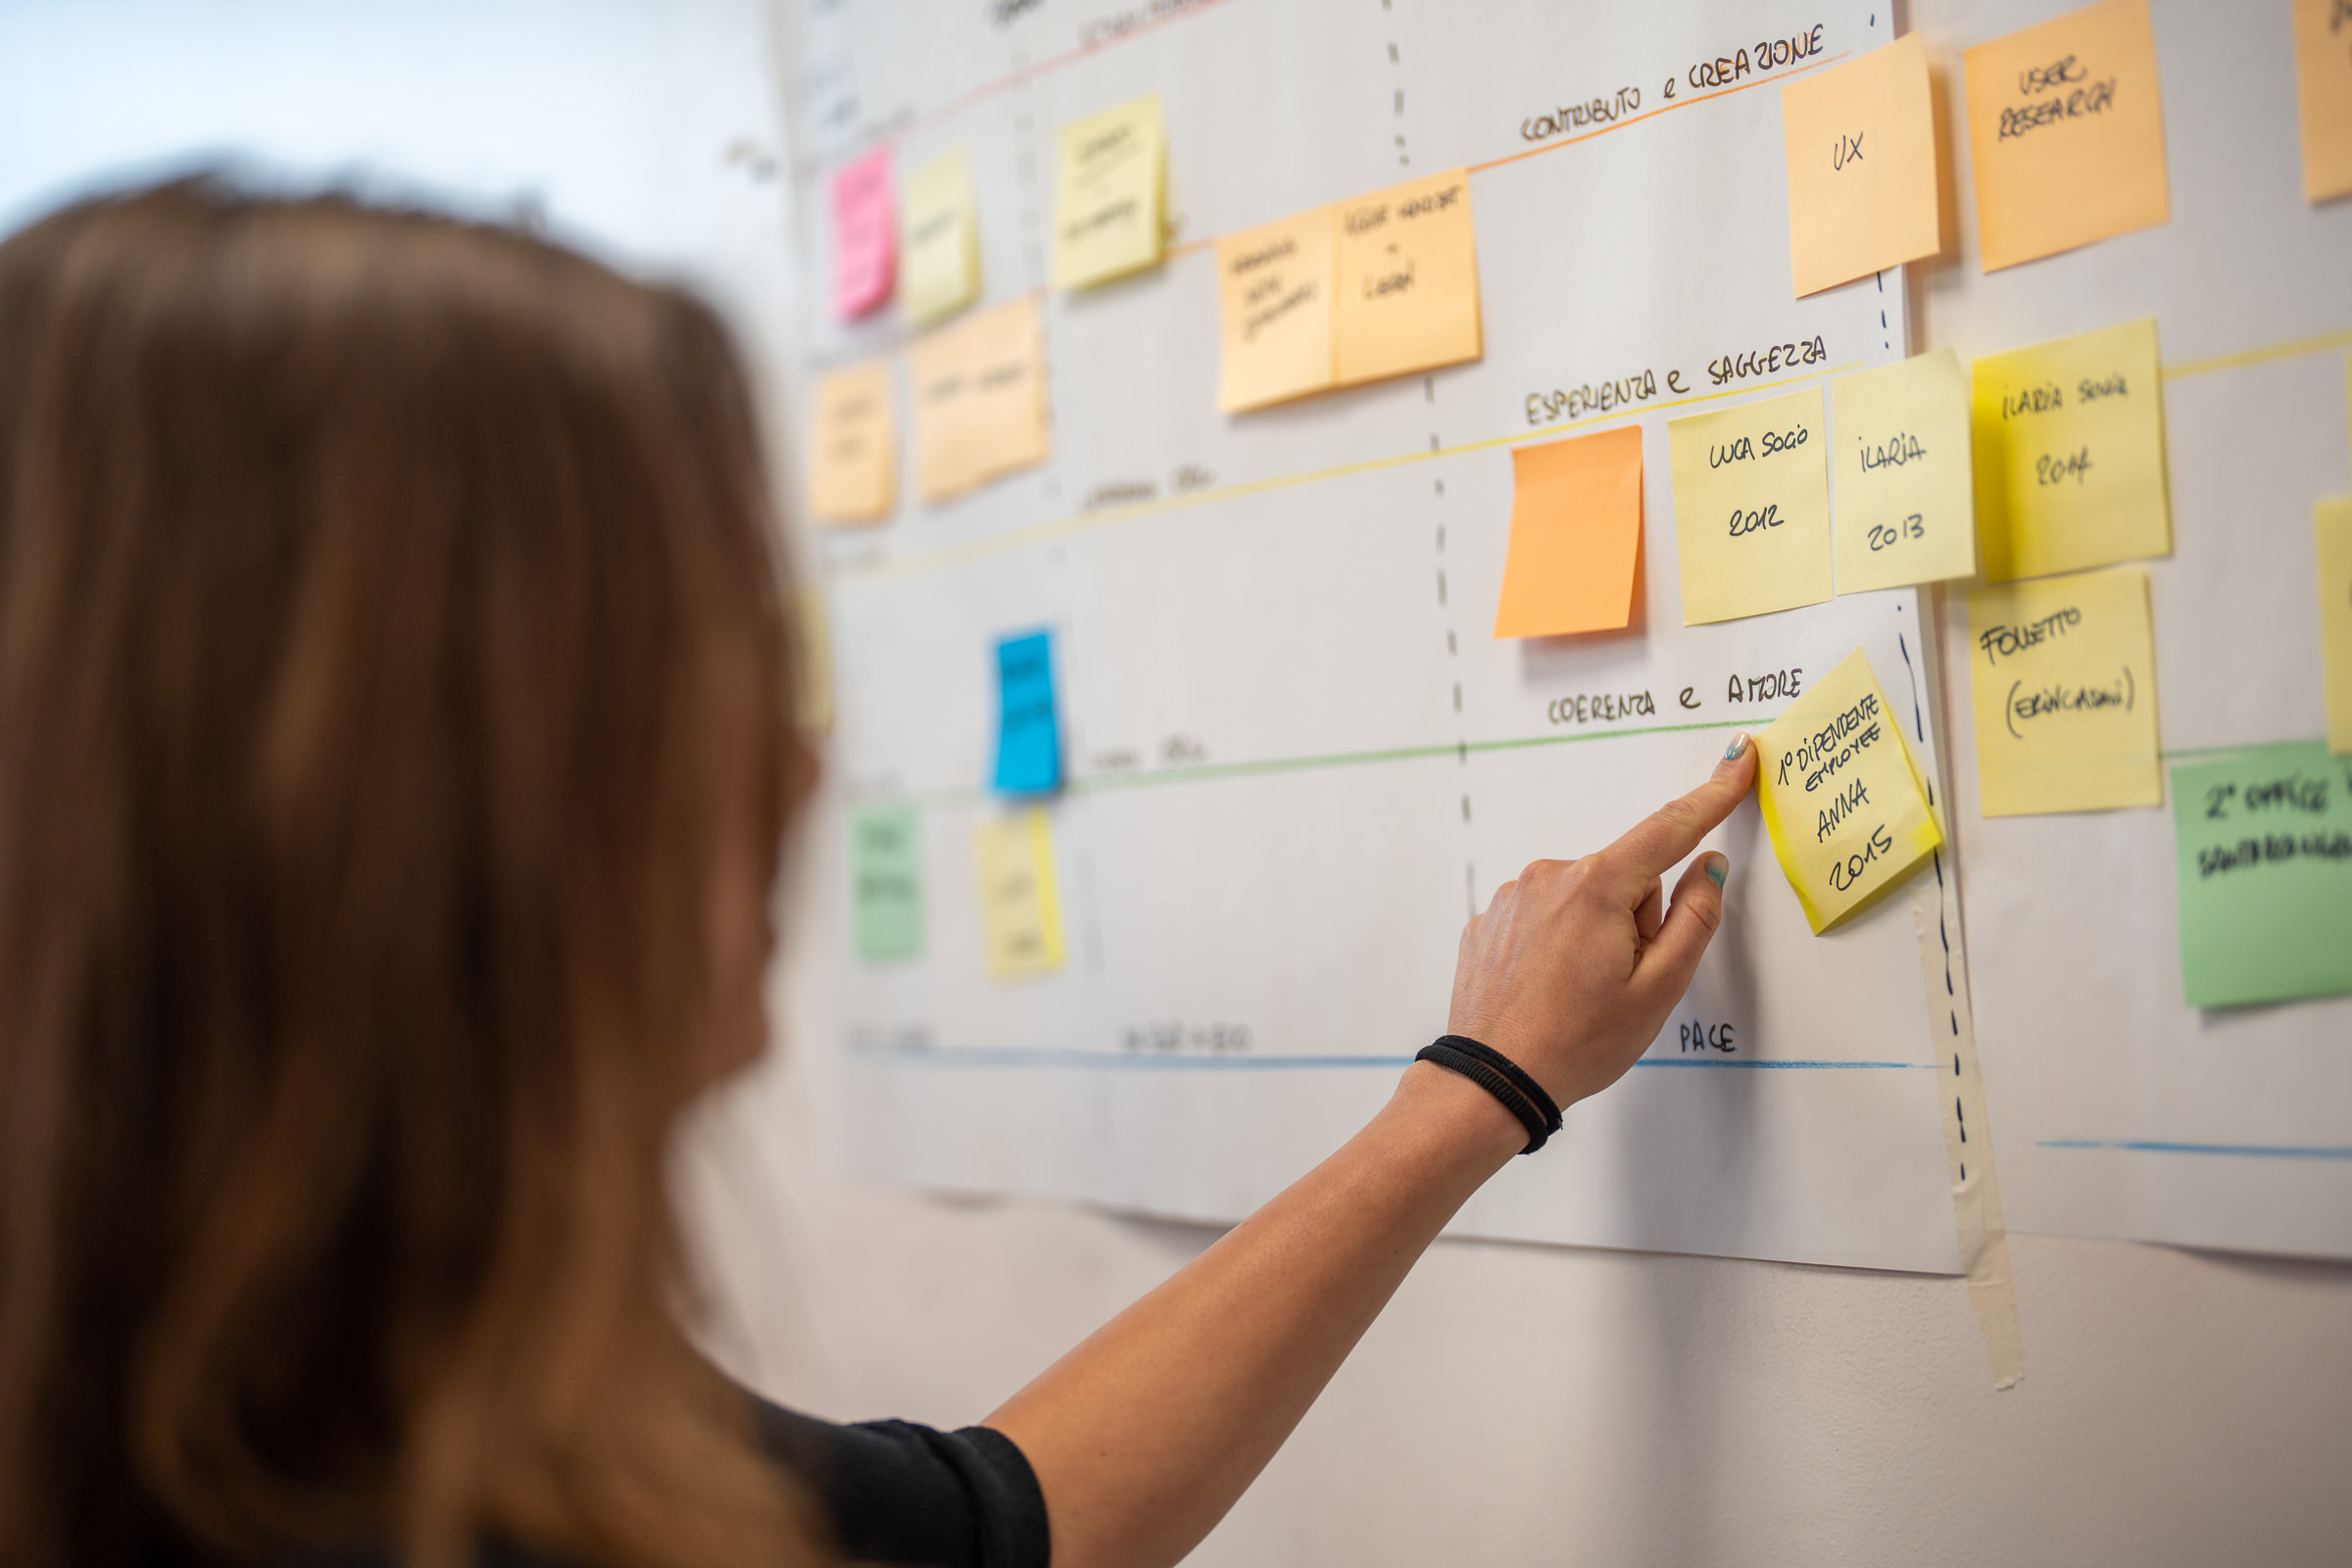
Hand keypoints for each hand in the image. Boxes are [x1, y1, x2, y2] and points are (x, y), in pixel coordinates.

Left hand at [1446, 733, 1757, 1109]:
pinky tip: (1549, 989)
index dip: (1712, 795)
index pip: (1670, 828)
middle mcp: (1550, 876)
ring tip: (1580, 992)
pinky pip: (1547, 918)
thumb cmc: (1576, 1042)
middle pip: (1627, 879)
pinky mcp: (1491, 920)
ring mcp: (1514, 897)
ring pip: (1586, 900)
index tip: (1737, 758)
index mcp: (1597, 887)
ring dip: (1596, 934)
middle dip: (1638, 920)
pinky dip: (1558, 946)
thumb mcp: (1659, 988)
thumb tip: (1708, 868)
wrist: (1493, 1080)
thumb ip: (1693, 919)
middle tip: (1621, 981)